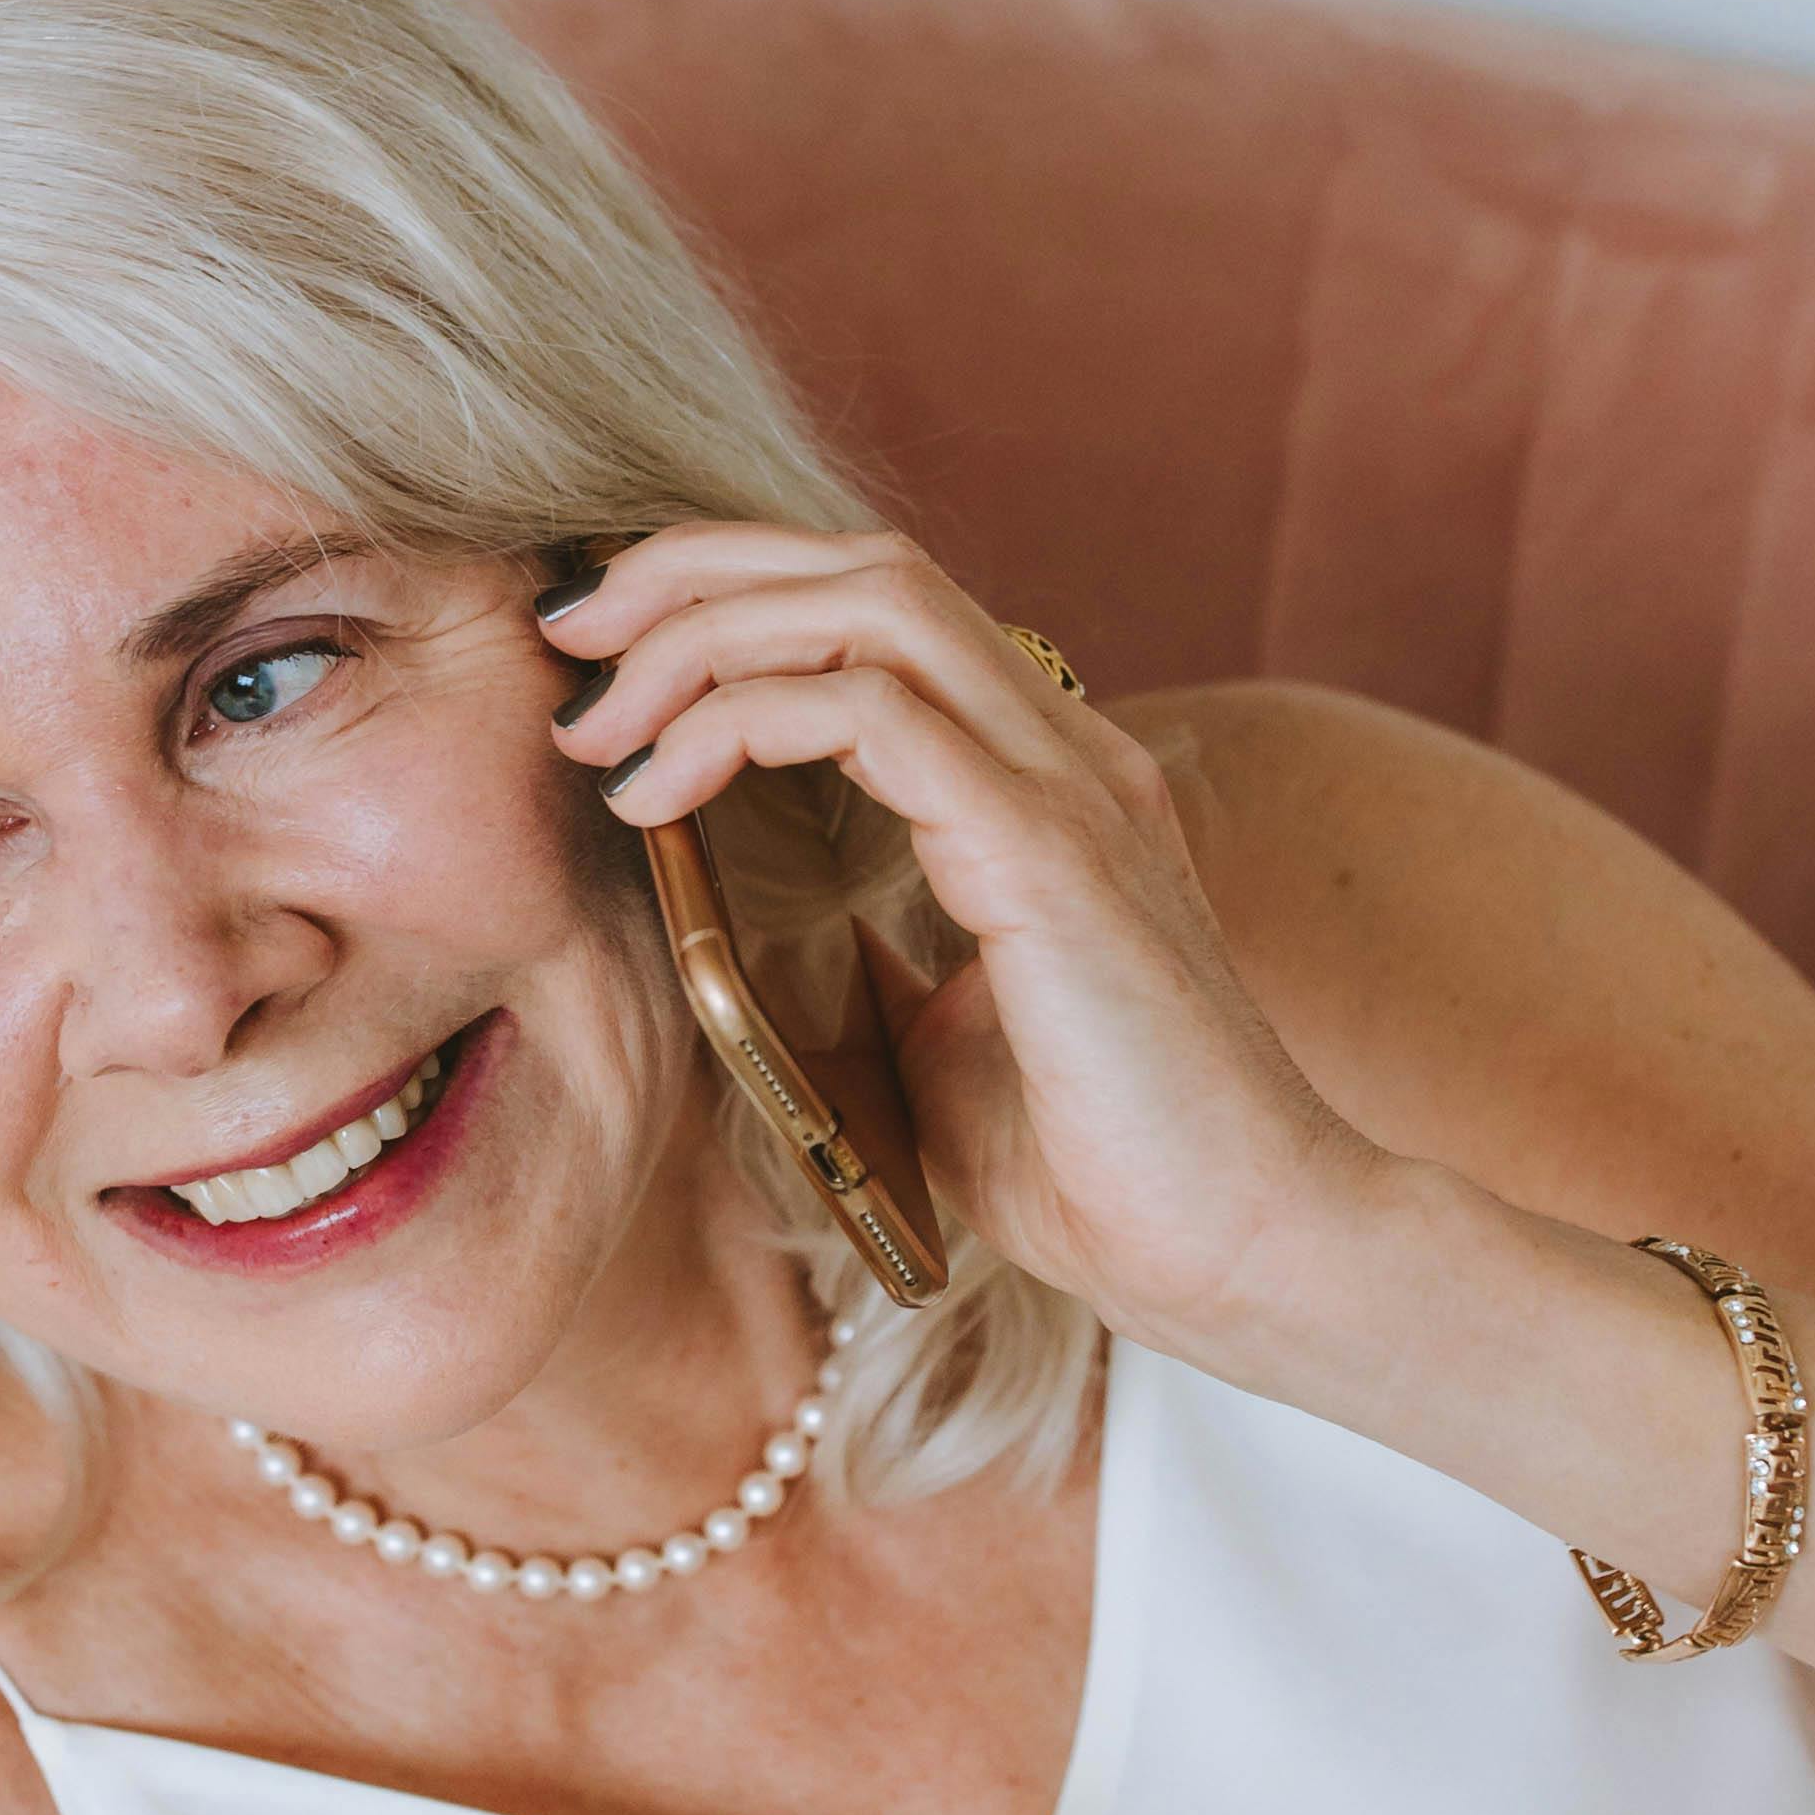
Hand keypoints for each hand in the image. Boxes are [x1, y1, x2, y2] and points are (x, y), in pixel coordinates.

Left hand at [544, 525, 1375, 1358]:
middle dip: (695, 572)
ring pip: (870, 604)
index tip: (609, 659)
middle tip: (570, 637)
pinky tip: (660, 792)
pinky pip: (876, 714)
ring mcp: (1071, 788)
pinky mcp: (1051, 853)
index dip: (734, 596)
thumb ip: (874, 968)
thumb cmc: (1107, 1168)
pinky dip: (741, 720)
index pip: (884, 609)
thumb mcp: (944, 1047)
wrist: (1245, 1250)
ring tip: (600, 718)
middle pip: (866, 564)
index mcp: (1047, 781)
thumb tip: (764, 946)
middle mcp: (1068, 752)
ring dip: (705, 634)